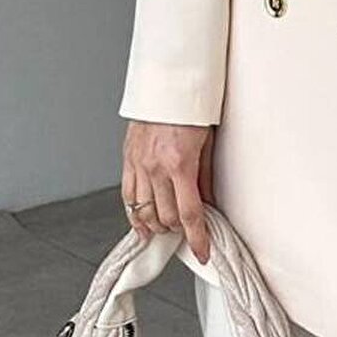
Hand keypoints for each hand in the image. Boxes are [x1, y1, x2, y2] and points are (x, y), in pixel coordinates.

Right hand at [121, 120, 215, 265]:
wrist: (167, 83)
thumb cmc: (191, 108)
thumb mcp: (207, 143)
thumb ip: (205, 177)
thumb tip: (208, 205)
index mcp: (180, 163)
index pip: (190, 214)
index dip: (198, 238)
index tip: (203, 253)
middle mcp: (156, 167)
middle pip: (166, 217)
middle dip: (178, 230)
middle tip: (187, 232)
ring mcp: (139, 164)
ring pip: (145, 211)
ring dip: (158, 225)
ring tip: (167, 229)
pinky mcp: (128, 160)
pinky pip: (128, 196)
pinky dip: (135, 214)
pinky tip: (142, 224)